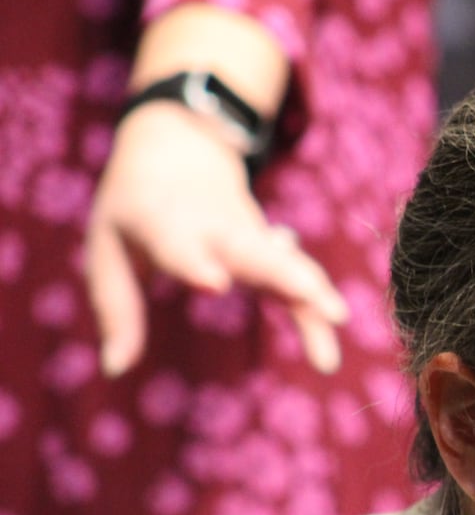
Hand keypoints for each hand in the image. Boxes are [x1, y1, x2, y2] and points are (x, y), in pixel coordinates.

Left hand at [84, 102, 349, 376]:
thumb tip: (115, 371)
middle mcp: (216, 227)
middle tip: (315, 303)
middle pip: (257, 252)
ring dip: (314, 305)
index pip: (180, 242)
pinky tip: (325, 355)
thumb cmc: (135, 205)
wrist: (182, 143)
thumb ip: (116, 307)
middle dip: (287, 277)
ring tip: (327, 358)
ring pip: (290, 268)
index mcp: (163, 219)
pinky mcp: (274, 251)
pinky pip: (301, 281)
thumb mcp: (107, 246)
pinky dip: (316, 312)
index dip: (196, 262)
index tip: (214, 284)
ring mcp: (252, 235)